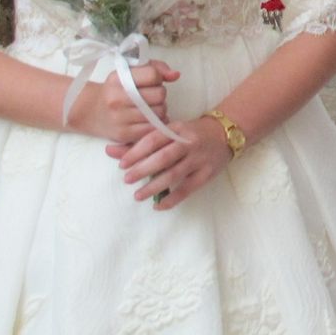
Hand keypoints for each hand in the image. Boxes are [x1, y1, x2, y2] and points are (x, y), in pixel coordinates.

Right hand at [66, 60, 179, 141]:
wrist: (90, 111)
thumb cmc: (116, 88)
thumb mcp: (130, 72)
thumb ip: (156, 68)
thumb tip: (176, 75)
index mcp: (118, 79)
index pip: (153, 75)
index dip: (158, 78)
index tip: (152, 82)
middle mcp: (117, 98)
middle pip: (160, 95)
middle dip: (160, 95)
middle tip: (152, 97)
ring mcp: (120, 118)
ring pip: (160, 112)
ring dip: (160, 110)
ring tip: (150, 108)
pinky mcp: (124, 134)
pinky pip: (153, 129)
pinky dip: (155, 124)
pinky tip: (148, 119)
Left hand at [108, 114, 233, 208]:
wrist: (226, 133)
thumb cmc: (191, 133)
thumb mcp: (169, 132)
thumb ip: (140, 142)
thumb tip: (110, 150)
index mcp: (178, 129)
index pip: (153, 140)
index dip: (136, 152)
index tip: (122, 165)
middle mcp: (189, 143)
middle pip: (163, 158)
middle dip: (143, 170)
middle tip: (127, 180)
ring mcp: (199, 159)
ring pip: (174, 174)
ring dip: (154, 186)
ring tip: (138, 196)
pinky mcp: (207, 174)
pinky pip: (187, 189)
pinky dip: (172, 199)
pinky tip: (158, 205)